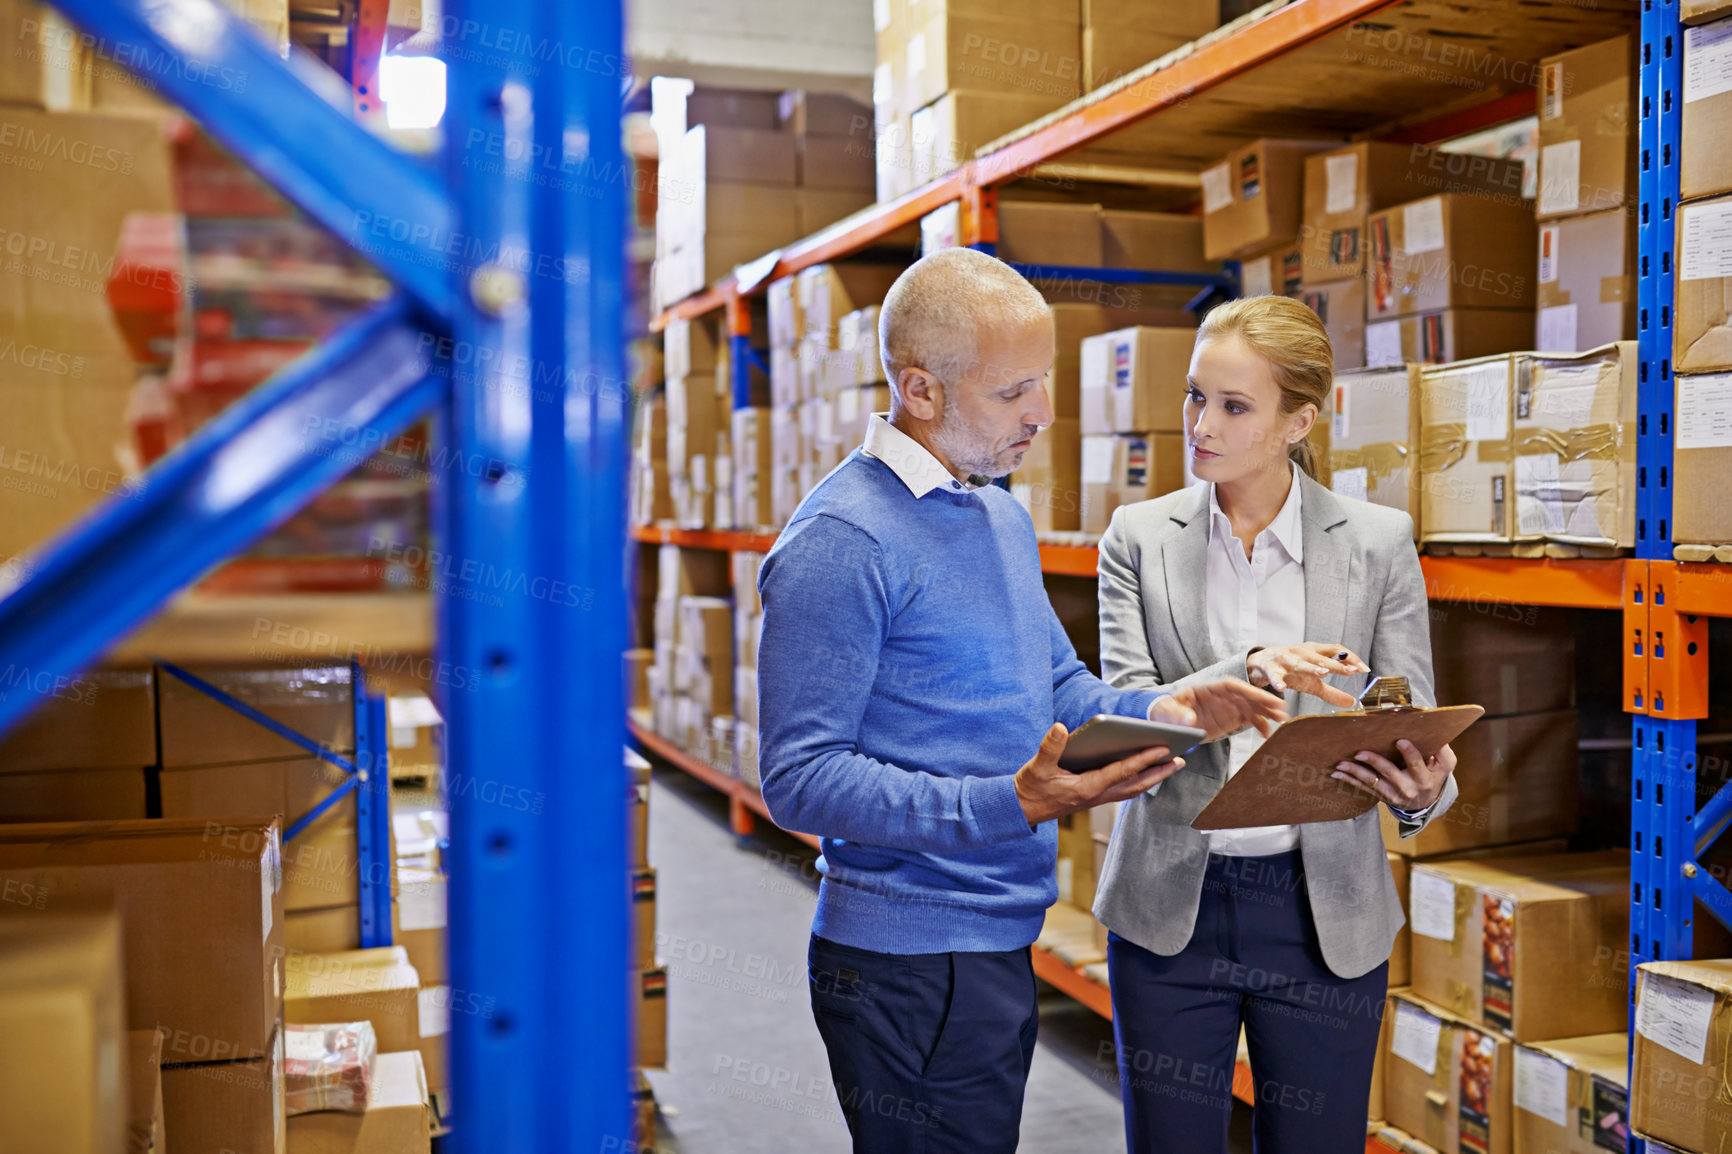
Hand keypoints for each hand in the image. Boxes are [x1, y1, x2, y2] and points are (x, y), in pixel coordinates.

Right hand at [1014, 722, 1182, 826]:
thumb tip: (1061, 727)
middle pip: (1136, 784)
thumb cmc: (1031, 788)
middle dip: (1159, 773)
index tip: (1162, 748)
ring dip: (1153, 778)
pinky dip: (1139, 781)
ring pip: (1132, 789)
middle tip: (1180, 760)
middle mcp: (1097, 795)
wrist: (1022, 810)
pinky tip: (1145, 773)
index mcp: (1086, 787)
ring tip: (1170, 765)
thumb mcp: (1036, 766)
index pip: (1121, 771)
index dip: (1143, 759)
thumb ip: (1050, 746)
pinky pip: (1124, 790)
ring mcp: (1097, 799)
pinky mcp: (1094, 798)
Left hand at [1150, 681, 1286, 742]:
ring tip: (1282, 720)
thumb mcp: (1167, 712)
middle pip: (1246, 695)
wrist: (1166, 721)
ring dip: (1267, 712)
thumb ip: (1177, 715)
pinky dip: (1259, 725)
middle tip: (1282, 709)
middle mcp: (1221, 696)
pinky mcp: (1230, 719)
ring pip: (1251, 706)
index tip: (1263, 697)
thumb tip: (1189, 720)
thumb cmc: (1165, 711)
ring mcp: (1228, 707)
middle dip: (1264, 701)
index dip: (1249, 691)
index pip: (1232, 686)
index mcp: (1208, 688)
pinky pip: (1248, 720)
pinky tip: (1268, 734)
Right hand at [1246, 643, 1369, 707]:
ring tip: (1323, 673)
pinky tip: (1281, 689)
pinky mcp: (1269, 667)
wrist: (1260, 663)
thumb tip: (1352, 702)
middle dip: (1337, 665)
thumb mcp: (1312, 681)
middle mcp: (1301, 652)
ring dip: (1311, 668)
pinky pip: (1274, 674)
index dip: (1350, 658)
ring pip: (1300, 664)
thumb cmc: (1290, 671)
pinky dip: (1277, 681)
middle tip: (1351, 671)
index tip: (1364, 669)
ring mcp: (1285, 659)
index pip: (1336, 651)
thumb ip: (1331, 692)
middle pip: (1321, 658)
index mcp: (1314, 652)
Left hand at [1331, 740, 1455, 811]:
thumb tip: (1432, 730)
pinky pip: (1364, 788)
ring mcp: (1392, 794)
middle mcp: (1407, 787)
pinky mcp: (1381, 796)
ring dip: (1355, 773)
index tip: (1400, 741)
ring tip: (1340, 764)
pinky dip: (1349, 780)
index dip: (1409, 753)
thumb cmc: (1434, 775)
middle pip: (1389, 773)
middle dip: (1374, 762)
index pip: (1416, 764)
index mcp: (1424, 777)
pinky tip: (1336, 773)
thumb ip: (1441, 750)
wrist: (1426, 802)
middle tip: (1359, 753)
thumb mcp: (1445, 765)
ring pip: (1372, 783)